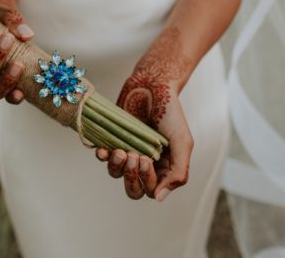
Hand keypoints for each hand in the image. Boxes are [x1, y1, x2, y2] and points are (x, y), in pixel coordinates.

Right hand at [0, 4, 34, 103]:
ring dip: (5, 80)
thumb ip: (11, 19)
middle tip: (8, 40)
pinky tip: (21, 92)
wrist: (9, 19)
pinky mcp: (8, 85)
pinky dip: (14, 97)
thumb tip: (26, 35)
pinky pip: (8, 98)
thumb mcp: (2, 10)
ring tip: (19, 64)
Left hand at [95, 71, 193, 201]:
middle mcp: (144, 164)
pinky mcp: (112, 140)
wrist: (153, 86)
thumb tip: (158, 199)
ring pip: (116, 174)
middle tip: (134, 156)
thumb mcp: (182, 142)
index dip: (146, 181)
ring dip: (116, 167)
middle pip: (132, 189)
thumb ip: (177, 173)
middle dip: (131, 178)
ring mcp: (127, 152)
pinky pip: (102, 157)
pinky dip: (102, 156)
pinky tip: (104, 150)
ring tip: (121, 150)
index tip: (147, 159)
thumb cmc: (170, 114)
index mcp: (162, 168)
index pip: (151, 190)